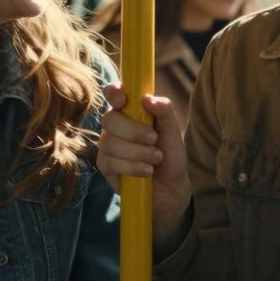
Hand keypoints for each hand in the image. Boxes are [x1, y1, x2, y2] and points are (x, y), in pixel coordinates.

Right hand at [97, 83, 192, 255]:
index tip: (123, 99)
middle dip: (133, 131)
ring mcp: (108, 146)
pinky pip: (111, 162)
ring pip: (110, 143)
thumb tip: (147, 99)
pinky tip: (147, 171)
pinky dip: (132, 166)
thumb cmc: (170, 155)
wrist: (171, 188)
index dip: (114, 92)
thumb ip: (165, 111)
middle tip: (154, 139)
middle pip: (110, 119)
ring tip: (156, 159)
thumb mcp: (173, 132)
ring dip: (137, 152)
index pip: (113, 93)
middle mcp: (115, 126)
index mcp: (130, 111)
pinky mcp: (106, 166)